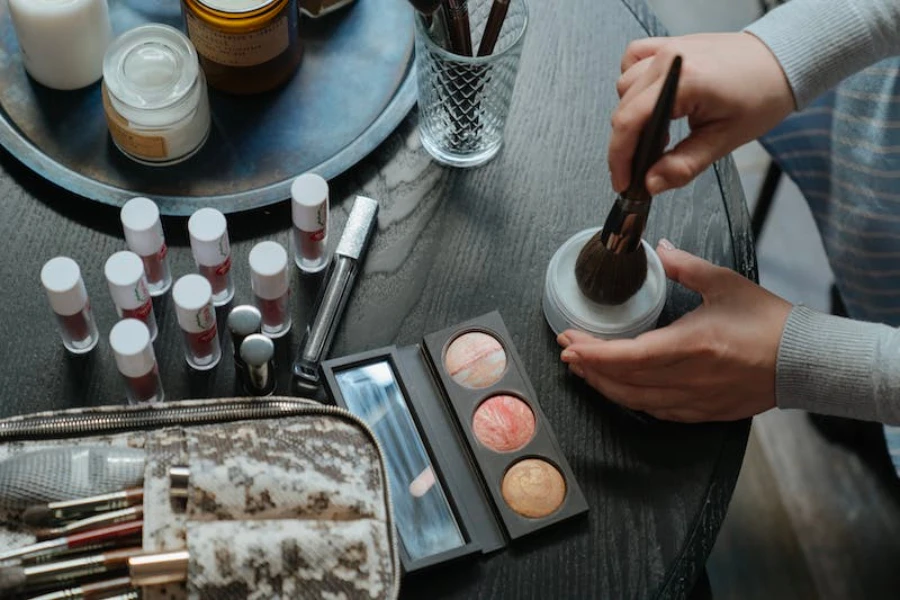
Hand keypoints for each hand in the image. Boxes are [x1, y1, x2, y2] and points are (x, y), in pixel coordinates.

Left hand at [558, 240, 791, 421]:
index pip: (627, 356)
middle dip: (589, 367)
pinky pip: (657, 412)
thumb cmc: (769, 323)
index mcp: (691, 345)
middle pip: (623, 381)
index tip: (569, 342)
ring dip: (605, 386)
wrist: (805, 360)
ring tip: (584, 369)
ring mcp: (695, 400)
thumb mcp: (724, 283)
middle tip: (568, 351)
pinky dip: (632, 400)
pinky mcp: (703, 412)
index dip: (592, 353)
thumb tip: (659, 249)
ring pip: (635, 401)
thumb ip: (684, 266)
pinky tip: (619, 389)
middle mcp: (688, 378)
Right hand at [609, 32, 793, 194]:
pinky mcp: (668, 44)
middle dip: (625, 144)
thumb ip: (683, 165)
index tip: (623, 181)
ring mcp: (667, 48)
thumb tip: (651, 184)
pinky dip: (632, 83)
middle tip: (641, 169)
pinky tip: (648, 100)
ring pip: (624, 87)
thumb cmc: (762, 95)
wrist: (781, 63)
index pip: (630, 121)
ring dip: (631, 115)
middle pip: (623, 108)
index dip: (619, 157)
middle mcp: (670, 60)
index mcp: (685, 81)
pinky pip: (632, 60)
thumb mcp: (725, 139)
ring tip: (656, 134)